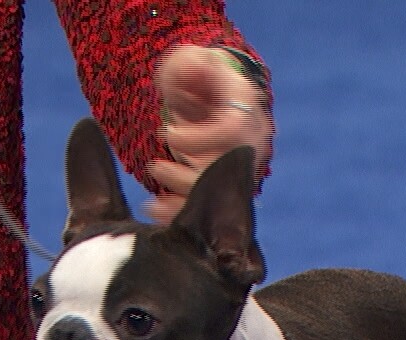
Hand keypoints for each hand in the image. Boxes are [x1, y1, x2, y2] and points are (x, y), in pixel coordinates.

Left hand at [146, 45, 273, 220]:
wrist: (216, 97)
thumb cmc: (202, 78)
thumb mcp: (194, 62)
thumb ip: (189, 66)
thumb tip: (189, 70)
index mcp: (246, 109)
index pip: (233, 132)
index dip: (198, 140)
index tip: (168, 135)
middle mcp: (251, 143)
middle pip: (228, 172)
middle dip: (189, 175)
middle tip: (155, 166)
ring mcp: (242, 168)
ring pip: (219, 196)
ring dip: (182, 194)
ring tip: (154, 180)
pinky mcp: (227, 187)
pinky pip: (209, 210)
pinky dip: (181, 212)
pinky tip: (154, 209)